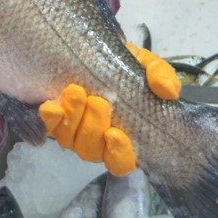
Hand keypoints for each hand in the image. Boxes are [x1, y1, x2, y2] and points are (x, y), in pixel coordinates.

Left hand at [38, 46, 180, 175]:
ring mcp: (75, 132)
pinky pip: (50, 127)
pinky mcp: (56, 120)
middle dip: (93, 127)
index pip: (122, 162)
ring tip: (75, 92)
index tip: (115, 133)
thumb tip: (168, 91)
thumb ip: (161, 77)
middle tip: (97, 101)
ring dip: (72, 120)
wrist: (101, 54)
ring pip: (70, 142)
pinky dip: (50, 119)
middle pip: (91, 151)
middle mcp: (99, 142)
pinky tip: (50, 105)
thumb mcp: (150, 68)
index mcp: (126, 138)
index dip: (118, 154)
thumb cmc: (128, 68)